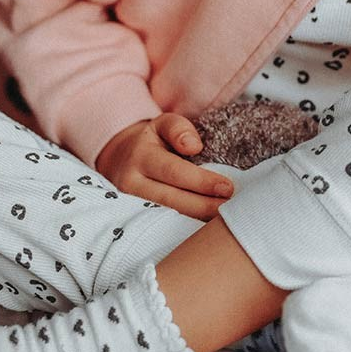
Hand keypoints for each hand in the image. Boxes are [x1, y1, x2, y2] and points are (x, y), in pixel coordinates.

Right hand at [93, 114, 235, 219]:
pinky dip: (186, 227)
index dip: (201, 181)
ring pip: (167, 217)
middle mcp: (132, 183)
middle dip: (204, 206)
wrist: (118, 159)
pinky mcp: (135, 220)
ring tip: (224, 220)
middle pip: (172, 200)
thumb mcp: (161, 124)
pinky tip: (206, 227)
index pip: (174, 171)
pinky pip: (163, 226)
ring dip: (197, 220)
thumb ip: (178, 129)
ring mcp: (131, 205)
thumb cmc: (150, 141)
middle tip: (232, 208)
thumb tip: (193, 146)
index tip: (227, 187)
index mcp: (141, 157)